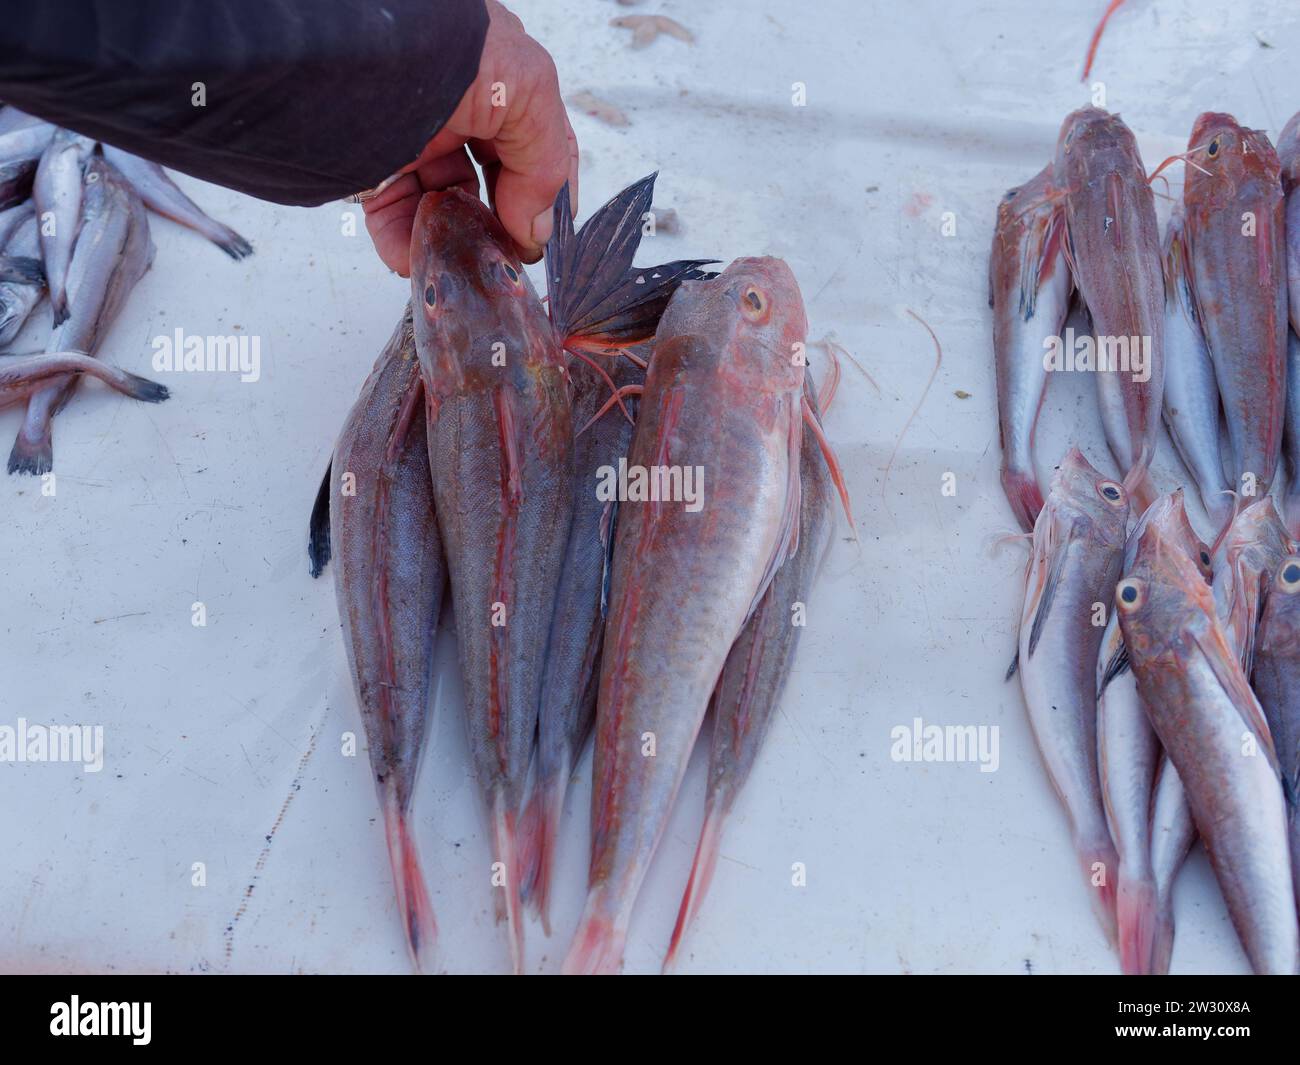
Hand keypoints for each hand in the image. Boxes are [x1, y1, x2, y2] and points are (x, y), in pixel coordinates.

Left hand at [364, 0, 577, 274]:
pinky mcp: (370, 162)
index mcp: (500, 81)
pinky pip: (392, 213)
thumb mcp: (524, 91)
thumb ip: (543, 162)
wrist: (353, 48)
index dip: (546, 191)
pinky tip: (420, 260)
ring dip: (458, 239)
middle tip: (508, 258)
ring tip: (467, 264)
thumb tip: (536, 230)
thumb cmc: (445, 48)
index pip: (535, 143)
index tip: (545, 236)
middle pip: (492, 180)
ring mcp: (414, 135)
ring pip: (443, 203)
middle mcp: (458, 107)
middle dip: (503, 223)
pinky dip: (406, 244)